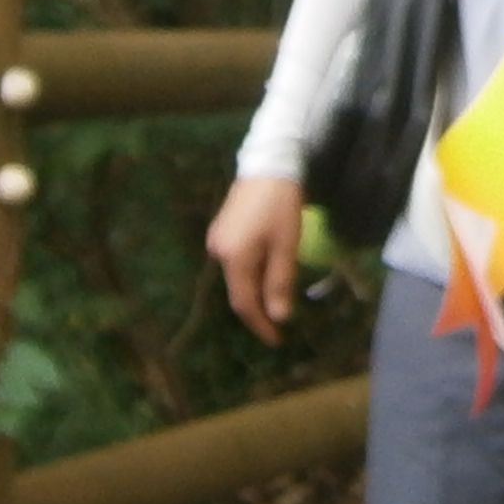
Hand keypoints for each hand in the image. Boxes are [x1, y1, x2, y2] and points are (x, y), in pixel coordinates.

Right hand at [209, 171, 306, 344]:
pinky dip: (250, 273)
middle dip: (257, 310)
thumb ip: (280, 282)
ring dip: (254, 291)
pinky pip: (236, 260)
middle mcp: (218, 251)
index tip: (276, 340)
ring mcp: (217, 238)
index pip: (244, 303)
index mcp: (234, 258)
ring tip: (274, 302)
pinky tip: (265, 274)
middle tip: (277, 325)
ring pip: (237, 276)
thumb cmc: (281, 205)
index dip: (260, 324)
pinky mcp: (222, 228)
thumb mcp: (286, 246)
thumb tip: (278, 317)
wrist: (268, 163)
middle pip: (238, 291)